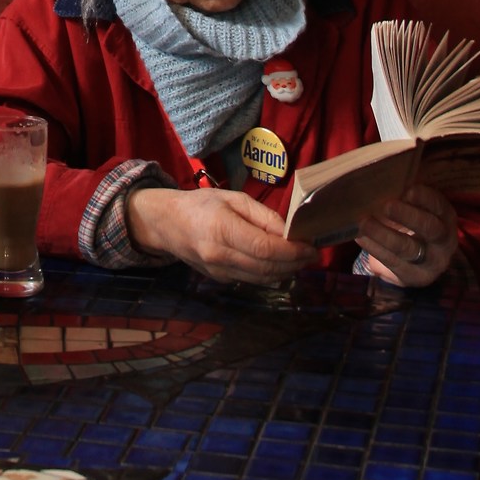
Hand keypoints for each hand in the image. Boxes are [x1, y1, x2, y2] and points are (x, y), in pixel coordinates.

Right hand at [126, 184, 317, 285]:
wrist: (167, 223)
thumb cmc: (201, 204)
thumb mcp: (232, 198)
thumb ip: (262, 215)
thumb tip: (289, 231)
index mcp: (222, 229)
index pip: (265, 249)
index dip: (292, 252)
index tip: (311, 247)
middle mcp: (220, 255)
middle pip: (267, 268)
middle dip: (295, 263)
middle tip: (312, 254)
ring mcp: (219, 271)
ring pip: (263, 279)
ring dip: (286, 271)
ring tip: (300, 259)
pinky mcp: (220, 280)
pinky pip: (252, 280)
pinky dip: (270, 274)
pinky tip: (279, 264)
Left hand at [356, 184, 458, 287]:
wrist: (419, 259)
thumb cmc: (413, 219)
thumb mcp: (418, 206)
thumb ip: (406, 192)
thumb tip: (382, 173)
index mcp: (445, 216)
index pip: (438, 205)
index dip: (424, 197)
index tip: (407, 189)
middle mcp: (444, 240)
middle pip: (429, 228)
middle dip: (407, 216)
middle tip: (385, 205)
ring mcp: (430, 262)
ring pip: (407, 248)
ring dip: (383, 234)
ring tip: (363, 222)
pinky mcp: (413, 276)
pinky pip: (392, 262)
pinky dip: (374, 248)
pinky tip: (360, 236)